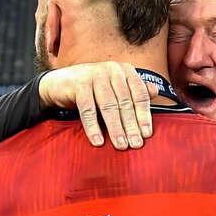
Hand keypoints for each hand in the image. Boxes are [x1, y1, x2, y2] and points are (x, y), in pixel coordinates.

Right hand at [38, 63, 155, 150]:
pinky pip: (88, 109)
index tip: (147, 134)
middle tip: (136, 145)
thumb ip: (134, 90)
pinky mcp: (78, 84)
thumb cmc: (93, 89)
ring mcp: (94, 75)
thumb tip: (155, 92)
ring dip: (115, 128)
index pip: (139, 94)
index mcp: (125, 71)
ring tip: (121, 146)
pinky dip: (93, 127)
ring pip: (108, 106)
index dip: (144, 115)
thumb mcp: (115, 88)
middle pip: (125, 102)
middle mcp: (112, 70)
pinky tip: (98, 141)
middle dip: (131, 126)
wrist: (60, 83)